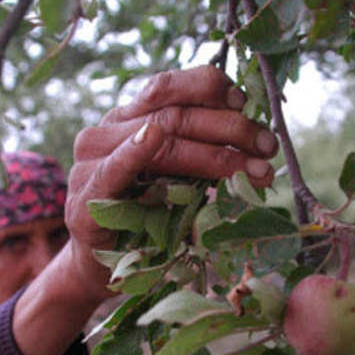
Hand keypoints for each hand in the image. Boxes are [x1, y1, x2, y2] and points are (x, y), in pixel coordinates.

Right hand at [64, 65, 277, 291]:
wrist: (100, 267)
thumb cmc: (142, 221)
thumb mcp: (175, 179)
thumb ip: (198, 153)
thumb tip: (256, 140)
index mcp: (130, 118)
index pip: (171, 87)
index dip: (213, 89)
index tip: (249, 105)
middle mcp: (108, 131)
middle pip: (176, 114)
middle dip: (230, 128)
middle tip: (268, 146)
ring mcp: (92, 162)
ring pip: (160, 139)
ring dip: (214, 153)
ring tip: (254, 168)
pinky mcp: (86, 198)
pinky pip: (112, 169)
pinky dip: (133, 152)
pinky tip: (151, 138)